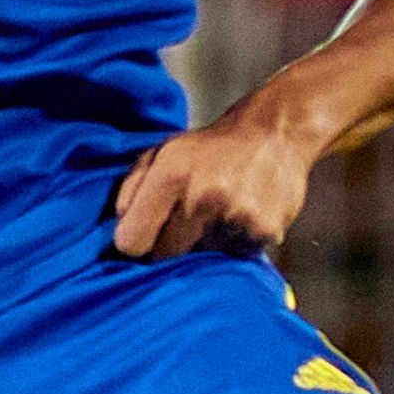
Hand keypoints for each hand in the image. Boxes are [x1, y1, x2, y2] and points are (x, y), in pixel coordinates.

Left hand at [111, 112, 318, 259]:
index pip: (132, 242)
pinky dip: (231, 246)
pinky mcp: (265, 232)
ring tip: (213, 218)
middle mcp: (203, 198)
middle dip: (166, 247)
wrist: (274, 133)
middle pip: (165, 256)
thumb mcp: (161, 154)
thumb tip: (119, 234)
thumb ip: (131, 191)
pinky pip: (233, 257)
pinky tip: (237, 220)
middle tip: (180, 226)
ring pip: (200, 260)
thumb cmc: (209, 149)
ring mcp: (236, 217)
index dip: (134, 242)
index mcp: (171, 175)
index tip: (141, 237)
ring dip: (202, 247)